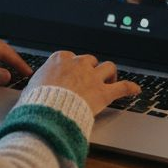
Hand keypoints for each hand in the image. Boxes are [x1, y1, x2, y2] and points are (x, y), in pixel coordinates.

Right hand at [24, 51, 140, 115]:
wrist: (48, 111)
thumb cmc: (37, 101)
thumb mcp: (31, 88)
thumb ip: (37, 84)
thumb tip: (32, 90)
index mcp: (59, 60)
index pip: (69, 56)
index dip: (72, 65)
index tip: (71, 71)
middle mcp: (78, 65)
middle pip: (89, 60)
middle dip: (91, 68)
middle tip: (90, 78)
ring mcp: (92, 77)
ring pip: (108, 67)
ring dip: (109, 74)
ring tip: (109, 80)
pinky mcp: (104, 92)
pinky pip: (123, 87)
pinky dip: (130, 88)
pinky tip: (136, 90)